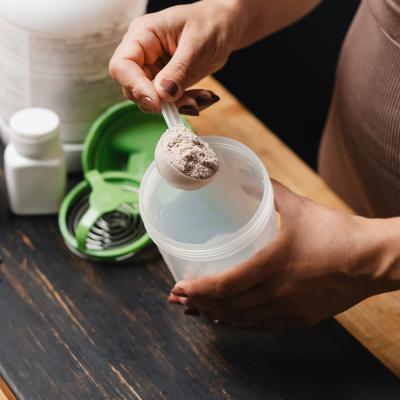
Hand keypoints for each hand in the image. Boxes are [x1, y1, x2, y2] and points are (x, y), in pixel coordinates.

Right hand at [109, 1, 238, 114]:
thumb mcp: (196, 43)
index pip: (122, 66)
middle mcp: (143, 56)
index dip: (135, 86)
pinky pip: (169, 103)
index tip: (156, 102)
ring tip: (202, 98)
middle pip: (133, 89)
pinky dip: (186, 105)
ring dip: (177, 106)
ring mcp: (154, 72)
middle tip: (187, 104)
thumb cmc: (209, 23)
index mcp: (142, 36)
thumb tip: (163, 94)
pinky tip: (204, 97)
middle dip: (159, 101)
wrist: (224, 28)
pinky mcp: (167, 85)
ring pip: (152, 101)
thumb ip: (178, 69)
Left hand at [168, 181, 389, 330]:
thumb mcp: (298, 206)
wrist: (372, 259)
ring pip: (242, 320)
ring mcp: (288, 310)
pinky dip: (239, 323)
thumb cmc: (336, 231)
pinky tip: (228, 320)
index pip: (224, 285)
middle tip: (177, 300)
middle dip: (198, 305)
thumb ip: (269, 190)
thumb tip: (248, 177)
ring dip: (215, 316)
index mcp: (272, 265)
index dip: (198, 290)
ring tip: (196, 311)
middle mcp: (277, 293)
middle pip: (227, 307)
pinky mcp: (300, 318)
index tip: (178, 288)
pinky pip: (261, 326)